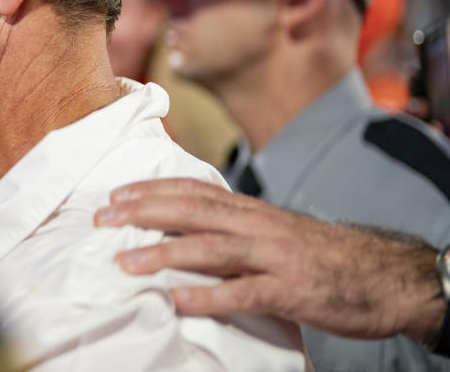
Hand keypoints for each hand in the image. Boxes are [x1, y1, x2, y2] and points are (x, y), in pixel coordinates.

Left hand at [94, 178, 444, 343]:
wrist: (387, 275)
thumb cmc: (323, 256)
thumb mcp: (275, 232)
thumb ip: (235, 227)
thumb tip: (186, 228)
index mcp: (252, 211)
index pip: (192, 191)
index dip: (150, 190)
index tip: (113, 194)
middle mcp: (258, 225)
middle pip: (191, 210)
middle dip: (142, 211)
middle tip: (102, 218)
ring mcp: (274, 256)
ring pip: (210, 248)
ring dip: (163, 253)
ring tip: (125, 260)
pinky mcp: (291, 290)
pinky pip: (243, 292)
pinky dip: (208, 296)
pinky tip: (176, 300)